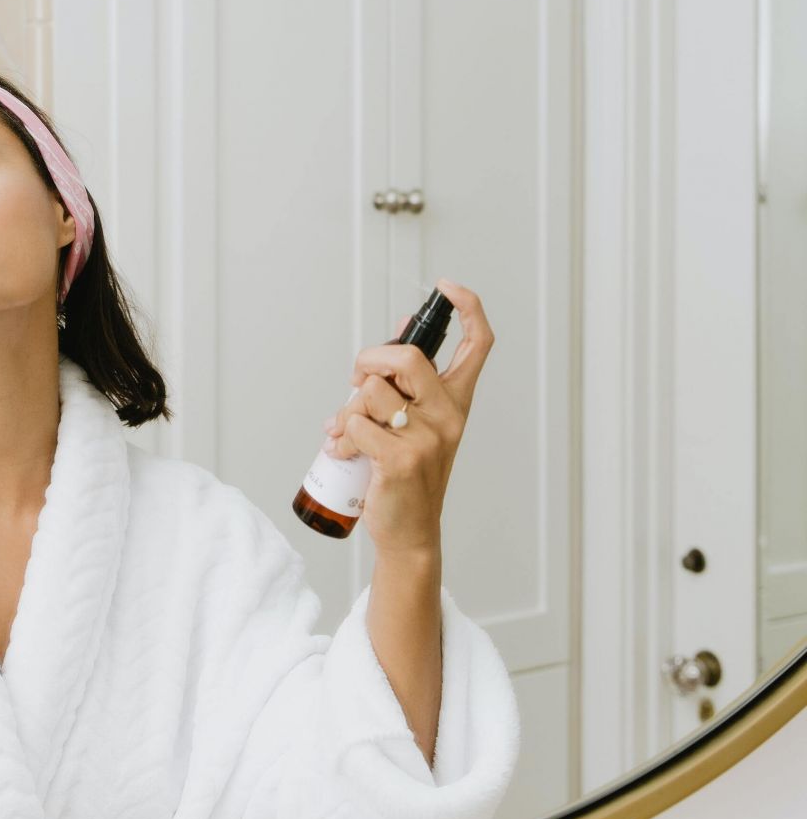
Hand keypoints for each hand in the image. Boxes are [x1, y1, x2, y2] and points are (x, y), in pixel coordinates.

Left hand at [322, 279, 494, 556]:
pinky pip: (355, 423)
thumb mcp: (416, 424)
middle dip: (368, 360)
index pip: (478, 344)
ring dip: (347, 408)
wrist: (408, 531)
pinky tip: (344, 451)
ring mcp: (427, 437)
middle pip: (406, 356)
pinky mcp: (401, 458)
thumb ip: (407, 383)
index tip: (447, 287)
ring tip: (347, 431)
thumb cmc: (406, 474)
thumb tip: (399, 326)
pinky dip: (340, 436)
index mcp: (456, 401)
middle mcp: (449, 415)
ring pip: (371, 391)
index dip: (467, 308)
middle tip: (357, 383)